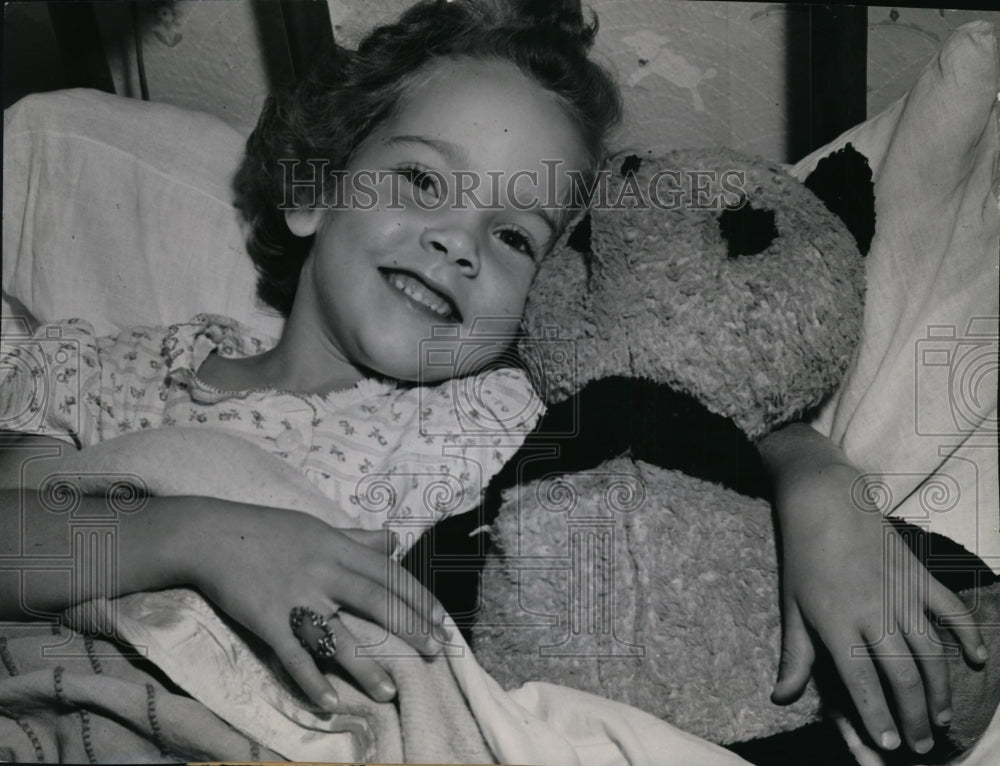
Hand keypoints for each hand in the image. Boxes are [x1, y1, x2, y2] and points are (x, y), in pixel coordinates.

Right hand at [180, 499, 447, 710]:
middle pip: (375, 600)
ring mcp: (295, 595)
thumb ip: (356, 538)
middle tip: (434, 652)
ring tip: (389, 692)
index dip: (418, 597)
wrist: (210, 535)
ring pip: (338, 635)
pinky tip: (330, 703)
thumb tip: (393, 540)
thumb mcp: (316, 527)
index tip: (441, 619)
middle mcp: (322, 570)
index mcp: (336, 546)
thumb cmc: (266, 531)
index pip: (388, 572)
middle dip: (409, 628)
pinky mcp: (266, 619)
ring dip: (365, 667)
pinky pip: (294, 655)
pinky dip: (311, 681)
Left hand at [770, 461, 987, 754]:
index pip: (862, 681)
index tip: (888, 744)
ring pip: (931, 653)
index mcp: (837, 621)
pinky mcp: (919, 576)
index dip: (877, 716)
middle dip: (913, 716)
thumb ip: (793, 655)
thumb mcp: (791, 606)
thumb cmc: (802, 556)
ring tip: (940, 720)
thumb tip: (780, 698)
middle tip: (919, 744)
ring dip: (940, 691)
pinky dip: (969, 635)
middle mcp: (873, 611)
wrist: (824, 501)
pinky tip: (978, 660)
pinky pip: (953, 610)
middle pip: (902, 675)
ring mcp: (901, 593)